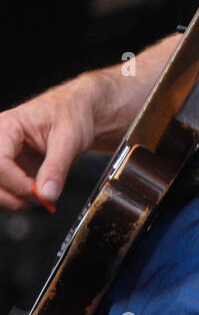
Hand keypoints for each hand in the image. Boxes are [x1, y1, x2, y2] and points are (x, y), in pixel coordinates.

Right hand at [0, 78, 96, 211]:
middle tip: (40, 199)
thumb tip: (46, 194)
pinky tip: (32, 196)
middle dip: (12, 197)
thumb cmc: (71, 114)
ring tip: (39, 197)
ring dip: (12, 202)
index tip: (39, 193)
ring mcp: (0, 156)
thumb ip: (56, 168)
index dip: (17, 184)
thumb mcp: (70, 138)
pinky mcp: (6, 169)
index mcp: (8, 126)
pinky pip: (1, 191)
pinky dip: (13, 200)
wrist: (76, 112)